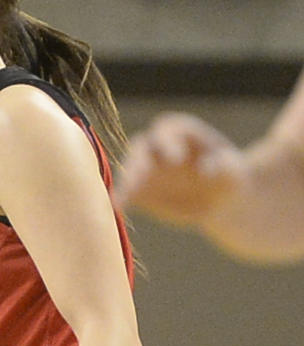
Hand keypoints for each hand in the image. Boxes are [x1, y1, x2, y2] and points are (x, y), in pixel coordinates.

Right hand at [119, 112, 247, 226]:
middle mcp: (159, 147)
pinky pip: (127, 193)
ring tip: (120, 200)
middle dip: (138, 162)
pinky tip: (118, 210)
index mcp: (182, 133)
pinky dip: (121, 200)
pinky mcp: (140, 190)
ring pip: (129, 170)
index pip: (167, 129)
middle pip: (140, 148)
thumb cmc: (228, 176)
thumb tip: (207, 169)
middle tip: (139, 180)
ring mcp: (147, 168)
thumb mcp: (232, 169)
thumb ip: (223, 165)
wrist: (220, 199)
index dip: (168, 141)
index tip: (176, 160)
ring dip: (124, 183)